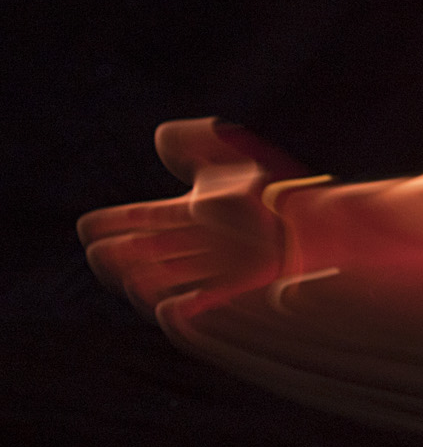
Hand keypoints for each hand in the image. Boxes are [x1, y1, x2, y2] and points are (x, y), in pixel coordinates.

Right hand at [76, 118, 304, 325]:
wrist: (312, 220)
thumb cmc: (275, 187)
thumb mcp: (231, 157)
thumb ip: (194, 142)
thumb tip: (159, 137)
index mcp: (193, 209)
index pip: (141, 218)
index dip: (113, 222)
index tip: (87, 226)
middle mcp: (200, 238)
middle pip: (147, 249)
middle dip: (118, 252)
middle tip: (99, 253)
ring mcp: (216, 264)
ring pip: (165, 276)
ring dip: (140, 280)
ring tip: (122, 276)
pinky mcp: (235, 286)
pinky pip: (196, 303)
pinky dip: (179, 309)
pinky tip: (166, 306)